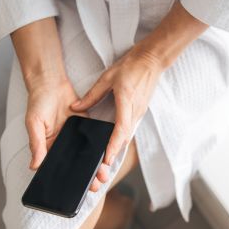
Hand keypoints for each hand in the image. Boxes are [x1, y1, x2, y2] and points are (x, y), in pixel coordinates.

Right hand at [12, 17, 114, 192]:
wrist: (51, 83)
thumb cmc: (38, 103)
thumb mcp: (34, 124)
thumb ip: (36, 144)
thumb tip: (34, 165)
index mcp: (48, 148)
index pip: (58, 169)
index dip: (68, 180)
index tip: (77, 191)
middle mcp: (63, 146)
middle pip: (75, 166)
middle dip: (86, 176)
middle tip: (96, 186)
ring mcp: (75, 138)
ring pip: (86, 156)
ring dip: (95, 166)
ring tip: (103, 174)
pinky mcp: (86, 128)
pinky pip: (94, 141)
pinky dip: (101, 149)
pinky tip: (107, 156)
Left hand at [70, 48, 162, 165]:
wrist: (152, 60)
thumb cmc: (132, 66)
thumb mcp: (108, 78)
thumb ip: (92, 95)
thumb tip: (76, 108)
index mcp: (127, 101)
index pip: (121, 129)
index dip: (113, 146)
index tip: (106, 158)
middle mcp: (135, 111)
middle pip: (125, 138)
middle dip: (114, 153)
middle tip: (103, 167)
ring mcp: (139, 112)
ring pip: (128, 135)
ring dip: (118, 148)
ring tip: (106, 160)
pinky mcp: (140, 111)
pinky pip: (130, 129)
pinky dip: (122, 139)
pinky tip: (114, 144)